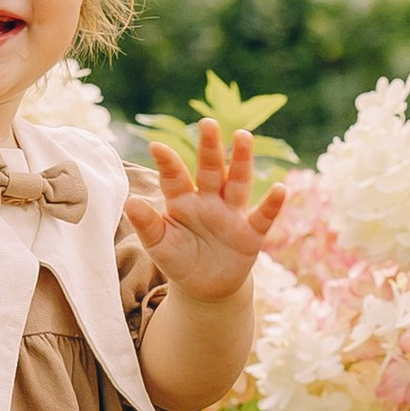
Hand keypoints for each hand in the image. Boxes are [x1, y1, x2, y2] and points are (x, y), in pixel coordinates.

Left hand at [126, 121, 287, 300]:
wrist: (205, 287)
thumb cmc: (178, 259)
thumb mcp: (159, 245)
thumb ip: (147, 225)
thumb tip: (130, 202)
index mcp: (182, 201)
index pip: (175, 178)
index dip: (167, 163)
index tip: (155, 146)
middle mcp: (209, 200)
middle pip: (210, 170)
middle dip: (209, 147)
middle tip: (207, 123)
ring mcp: (231, 214)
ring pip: (237, 182)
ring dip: (241, 160)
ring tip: (243, 136)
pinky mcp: (251, 233)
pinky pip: (262, 216)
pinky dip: (272, 204)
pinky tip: (280, 188)